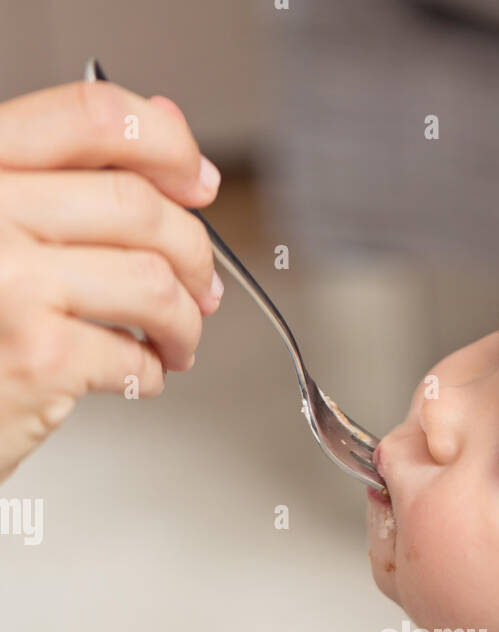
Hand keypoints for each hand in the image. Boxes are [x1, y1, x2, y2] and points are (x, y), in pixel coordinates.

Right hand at [0, 79, 223, 480]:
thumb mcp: (1, 221)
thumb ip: (70, 172)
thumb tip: (167, 124)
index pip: (92, 117)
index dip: (168, 144)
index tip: (199, 181)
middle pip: (136, 204)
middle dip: (194, 251)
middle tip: (204, 285)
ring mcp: (12, 283)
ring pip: (152, 281)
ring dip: (185, 319)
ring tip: (177, 338)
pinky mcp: (40, 356)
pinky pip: (135, 355)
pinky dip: (152, 371)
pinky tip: (136, 374)